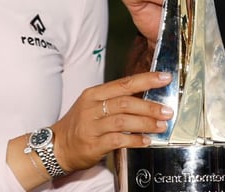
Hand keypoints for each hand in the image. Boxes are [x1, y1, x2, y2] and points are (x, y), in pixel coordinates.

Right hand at [50, 71, 173, 172]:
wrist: (57, 146)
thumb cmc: (80, 125)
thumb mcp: (94, 105)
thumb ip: (117, 100)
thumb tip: (147, 97)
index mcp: (95, 94)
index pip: (124, 83)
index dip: (146, 80)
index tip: (164, 78)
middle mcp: (92, 107)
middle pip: (126, 102)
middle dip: (149, 106)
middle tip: (166, 111)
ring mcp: (92, 126)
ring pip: (123, 121)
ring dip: (145, 123)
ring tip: (160, 126)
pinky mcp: (93, 144)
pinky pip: (118, 140)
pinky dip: (135, 140)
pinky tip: (146, 141)